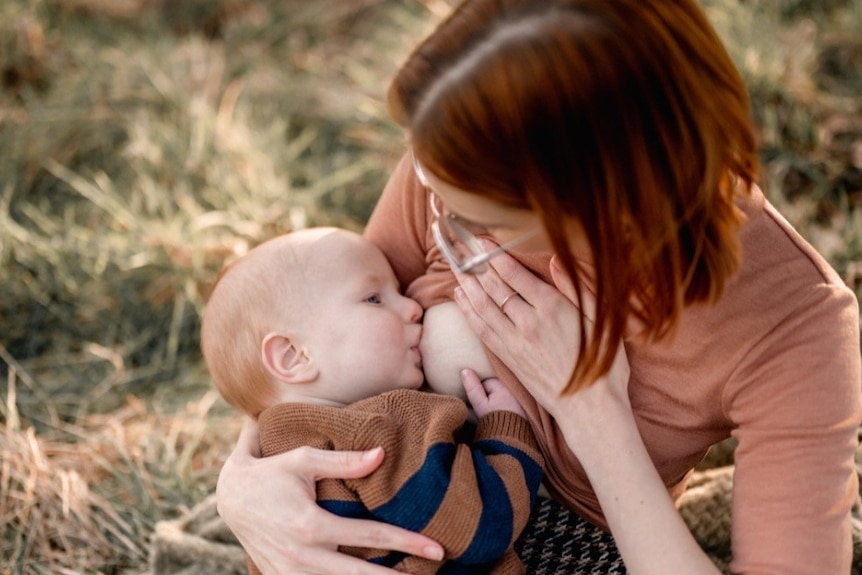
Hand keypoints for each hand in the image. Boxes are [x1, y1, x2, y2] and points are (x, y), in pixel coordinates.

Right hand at [216, 416, 443, 574]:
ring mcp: (292, 572)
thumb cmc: (271, 471)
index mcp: (311, 525)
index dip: (405, 541)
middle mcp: (303, 556)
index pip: (369, 535)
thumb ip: (343, 461)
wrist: (229, 497)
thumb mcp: (303, 460)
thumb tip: (382, 454)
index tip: (436, 547)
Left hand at [454, 249, 630, 439]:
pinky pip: (482, 329)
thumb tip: (556, 260)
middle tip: (461, 246)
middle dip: (476, 264)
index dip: (495, 255)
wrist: (590, 409)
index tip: (482, 239)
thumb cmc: (604, 365)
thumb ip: (576, 288)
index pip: (514, 274)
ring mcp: (515, 341)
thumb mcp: (600, 320)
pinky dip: (468, 310)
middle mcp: (528, 322)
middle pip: (494, 287)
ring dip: (467, 284)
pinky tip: (460, 297)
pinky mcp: (508, 358)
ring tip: (455, 265)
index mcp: (552, 307)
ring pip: (483, 306)